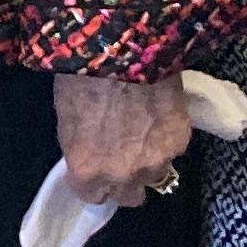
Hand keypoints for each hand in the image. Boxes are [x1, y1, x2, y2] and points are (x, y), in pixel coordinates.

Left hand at [53, 71, 191, 209]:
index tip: (97, 168)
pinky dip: (167, 138)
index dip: (95, 182)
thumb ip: (80, 146)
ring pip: (154, 175)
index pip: (92, 196)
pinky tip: (159, 116)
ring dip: (149, 161)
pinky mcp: (179, 142)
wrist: (123, 49)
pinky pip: (173, 150)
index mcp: (87, 170)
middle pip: (128, 196)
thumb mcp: (67, 117)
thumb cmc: (82, 76)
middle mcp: (121, 175)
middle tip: (123, 156)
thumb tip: (88, 152)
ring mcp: (154, 162)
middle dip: (125, 182)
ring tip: (144, 133)